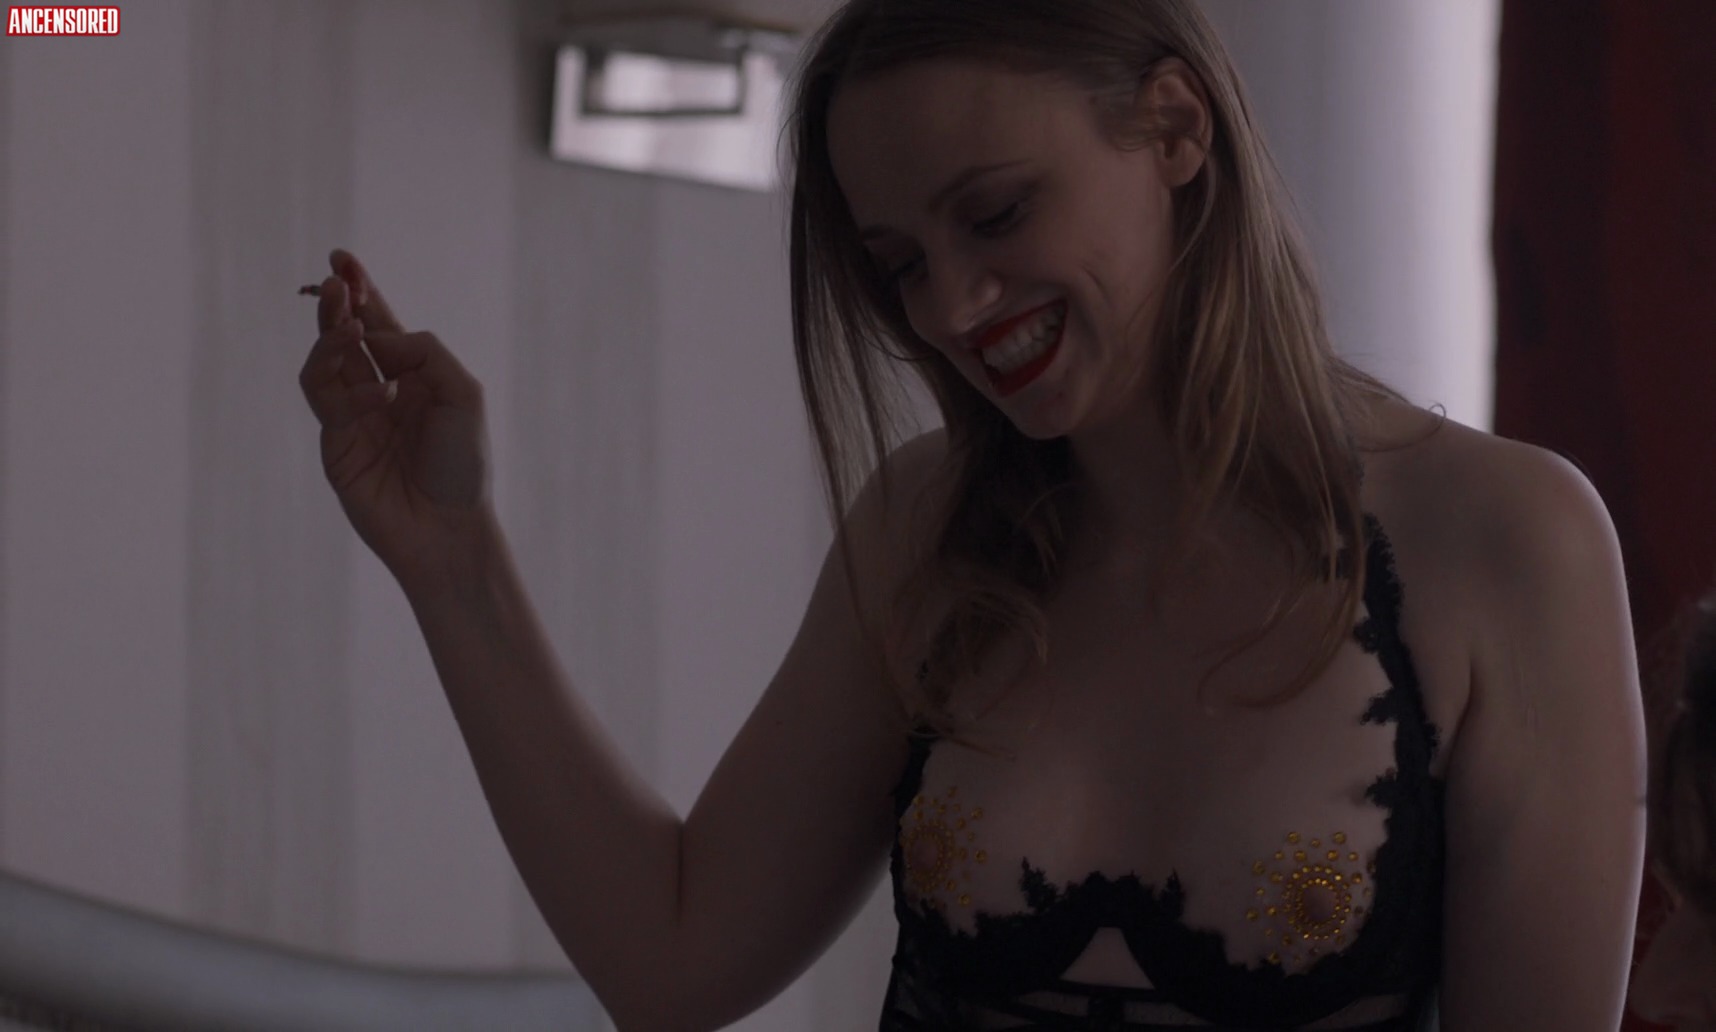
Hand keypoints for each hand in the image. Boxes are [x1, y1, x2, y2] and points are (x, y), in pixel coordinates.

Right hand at [298, 249, 494, 583]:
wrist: (451, 528)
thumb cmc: (464, 464)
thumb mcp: (463, 393)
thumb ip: (423, 351)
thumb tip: (376, 335)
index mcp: (411, 374)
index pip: (377, 322)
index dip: (359, 290)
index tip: (342, 259)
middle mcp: (377, 391)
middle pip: (342, 336)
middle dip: (335, 305)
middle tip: (332, 282)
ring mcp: (352, 419)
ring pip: (323, 364)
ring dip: (332, 339)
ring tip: (352, 328)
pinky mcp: (336, 447)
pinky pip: (330, 403)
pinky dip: (355, 391)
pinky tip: (385, 394)